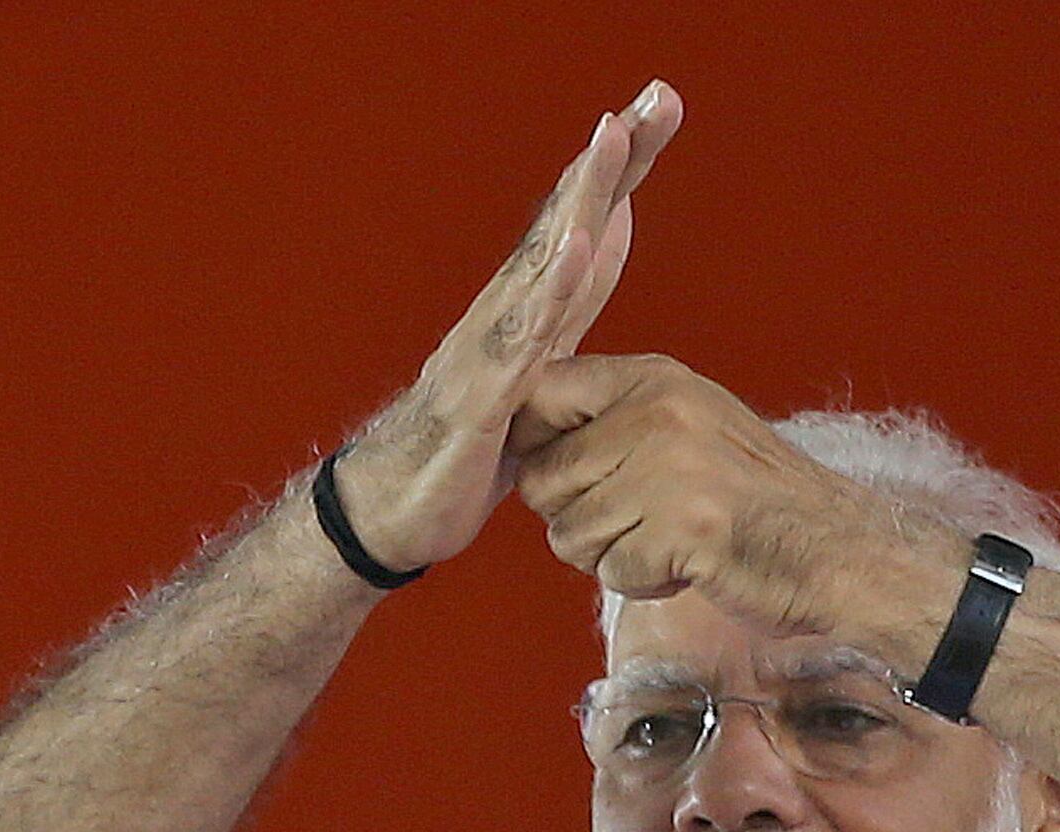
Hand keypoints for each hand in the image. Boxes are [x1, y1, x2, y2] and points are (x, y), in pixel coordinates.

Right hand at [326, 81, 682, 571]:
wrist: (396, 507)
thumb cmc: (469, 438)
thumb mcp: (539, 361)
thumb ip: (570, 296)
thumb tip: (608, 229)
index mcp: (530, 303)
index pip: (586, 220)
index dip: (624, 166)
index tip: (663, 106)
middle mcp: (507, 307)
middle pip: (569, 217)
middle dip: (613, 157)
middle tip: (658, 96)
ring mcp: (491, 343)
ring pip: (545, 258)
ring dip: (582, 197)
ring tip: (614, 139)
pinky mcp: (483, 391)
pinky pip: (523, 334)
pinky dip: (552, 288)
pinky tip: (579, 246)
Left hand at [511, 354, 962, 638]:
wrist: (841, 552)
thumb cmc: (760, 503)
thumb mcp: (690, 428)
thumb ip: (616, 423)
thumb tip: (525, 444)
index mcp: (654, 379)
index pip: (540, 394)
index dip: (537, 447)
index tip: (572, 478)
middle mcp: (656, 411)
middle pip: (542, 480)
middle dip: (576, 520)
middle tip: (637, 527)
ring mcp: (669, 468)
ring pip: (569, 534)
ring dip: (612, 557)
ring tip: (671, 545)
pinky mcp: (683, 528)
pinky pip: (612, 572)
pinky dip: (645, 584)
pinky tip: (691, 568)